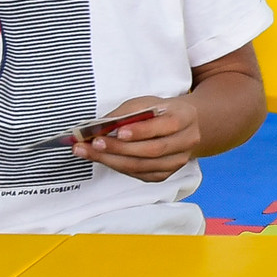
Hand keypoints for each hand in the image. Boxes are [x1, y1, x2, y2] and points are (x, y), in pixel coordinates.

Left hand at [71, 95, 199, 180]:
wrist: (180, 125)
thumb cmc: (160, 111)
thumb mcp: (146, 102)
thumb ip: (127, 113)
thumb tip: (100, 126)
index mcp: (186, 117)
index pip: (166, 126)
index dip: (142, 130)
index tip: (118, 131)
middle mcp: (187, 141)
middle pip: (153, 150)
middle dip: (120, 148)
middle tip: (95, 143)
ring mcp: (177, 160)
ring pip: (143, 166)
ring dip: (113, 160)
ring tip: (90, 152)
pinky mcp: (165, 173)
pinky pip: (140, 174)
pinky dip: (118, 167)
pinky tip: (102, 159)